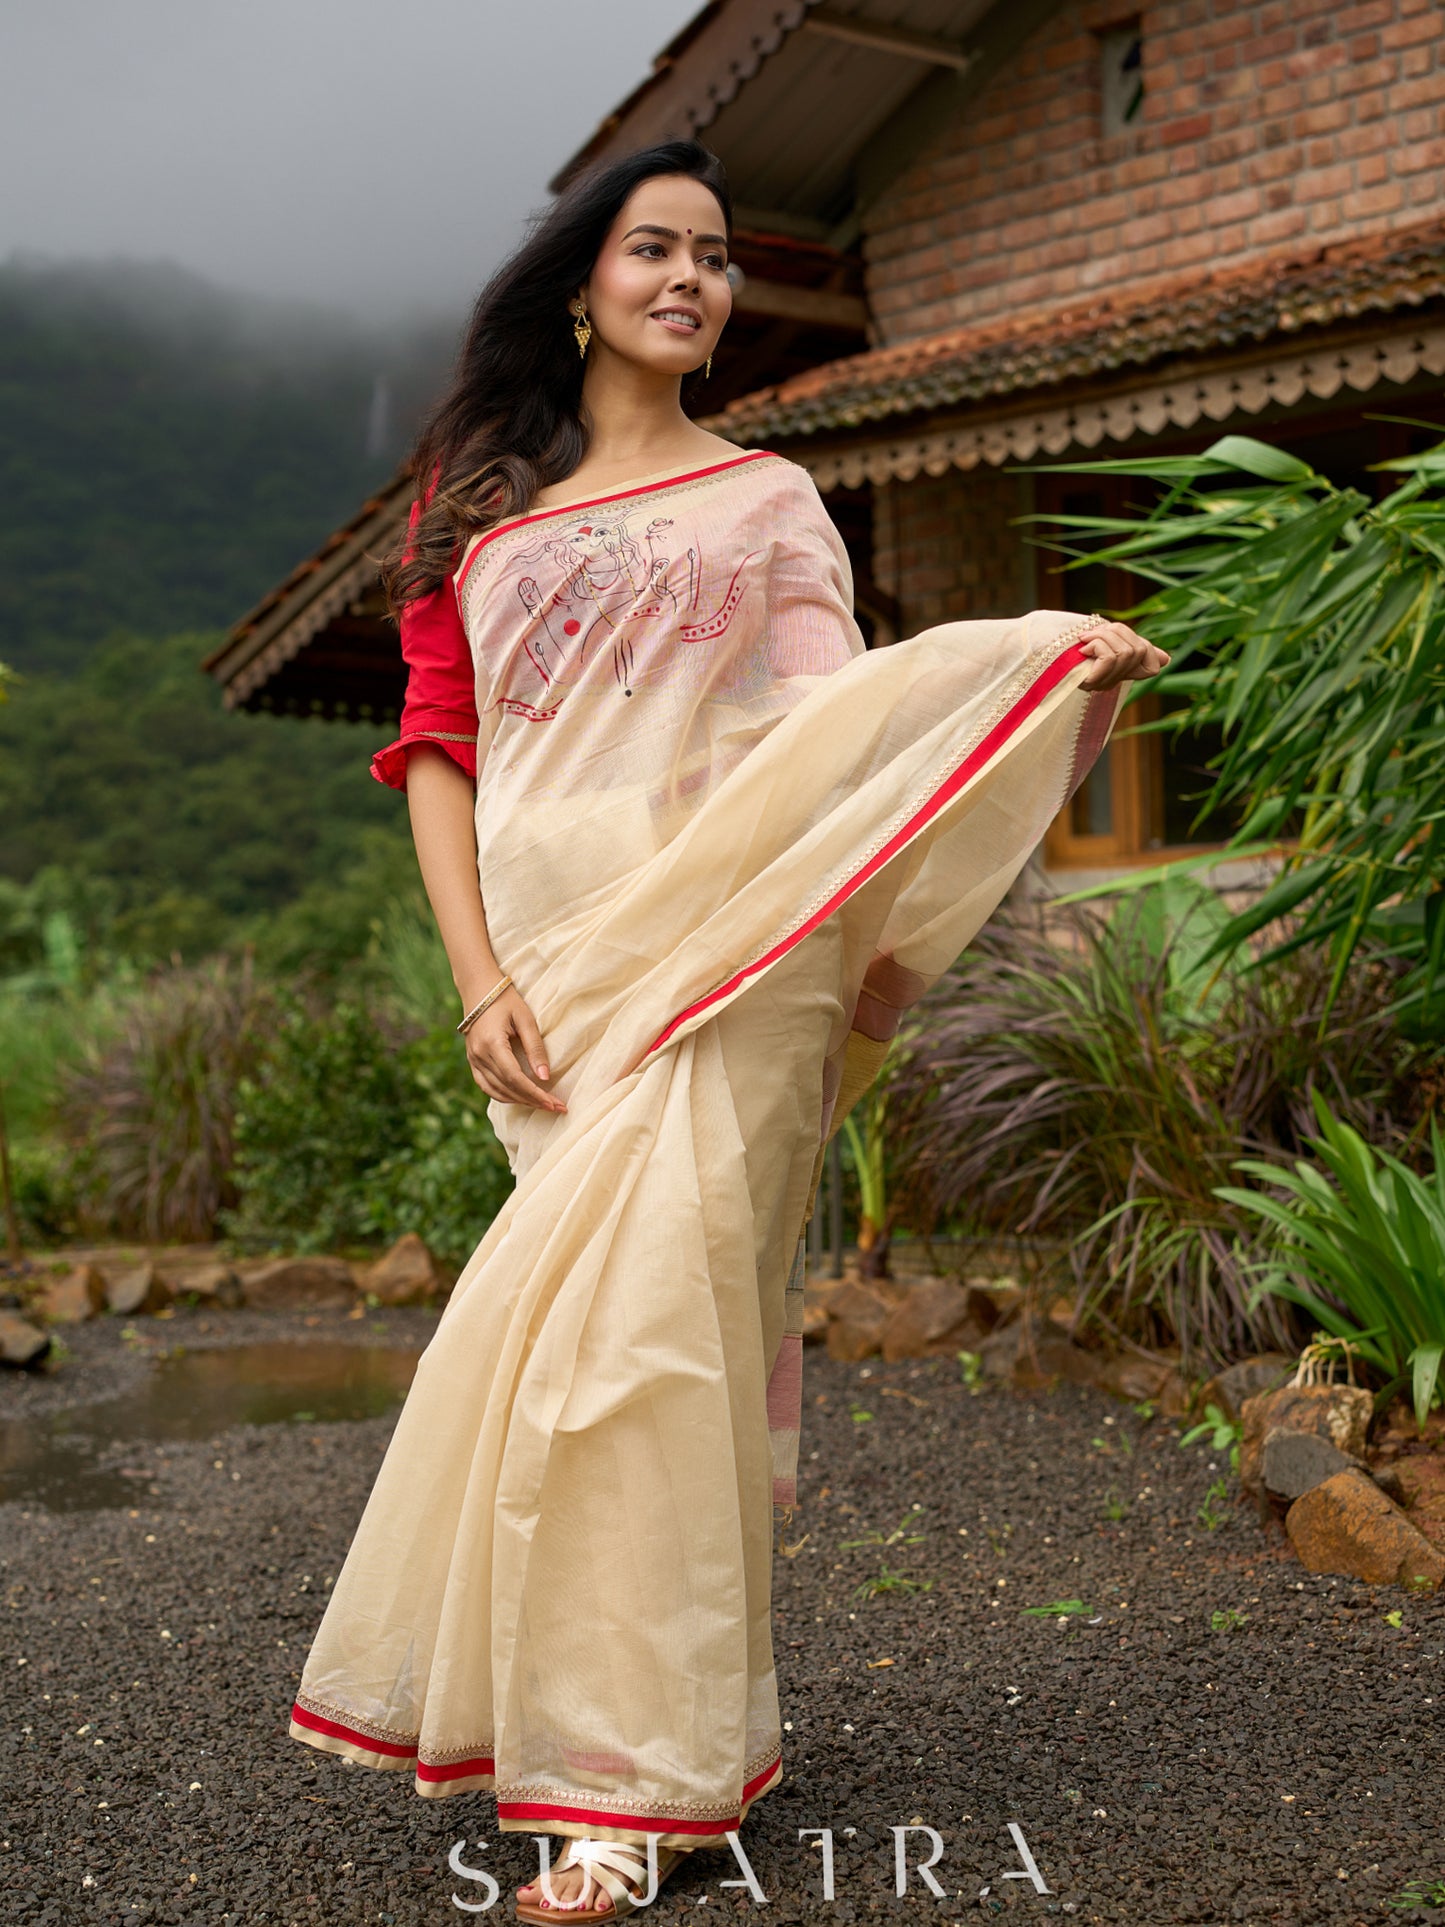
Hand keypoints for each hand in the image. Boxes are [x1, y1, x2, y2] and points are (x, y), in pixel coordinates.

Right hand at [462, 986, 566, 1113]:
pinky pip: (487, 1086)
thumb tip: (545, 1077)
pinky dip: (504, 1095)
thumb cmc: (506, 1001)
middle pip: (507, 1088)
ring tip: (543, 1104)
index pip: (516, 1078)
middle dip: (533, 1101)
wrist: (479, 989)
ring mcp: (473, 1060)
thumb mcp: (526, 1019)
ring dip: (520, 1101)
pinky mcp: (472, 1062)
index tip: (554, 1103)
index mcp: (492, 1044)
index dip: (535, 1094)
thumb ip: (535, 1048)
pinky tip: (521, 1098)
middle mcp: (479, 1056)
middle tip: (556, 1107)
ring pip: (496, 1092)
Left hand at [1075, 619, 1170, 690]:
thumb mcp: (1104, 639)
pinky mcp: (1089, 683)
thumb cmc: (1066, 643)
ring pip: (1126, 652)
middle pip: (1139, 650)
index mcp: (1119, 670)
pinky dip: (1097, 646)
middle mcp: (1113, 681)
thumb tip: (1167, 659)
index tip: (1121, 640)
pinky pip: (1110, 658)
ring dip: (1104, 638)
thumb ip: (1130, 645)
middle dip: (1116, 633)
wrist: (1033, 646)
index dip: (1147, 651)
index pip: (1152, 665)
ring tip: (1084, 640)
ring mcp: (1102, 684)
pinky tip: (1082, 649)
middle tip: (1092, 633)